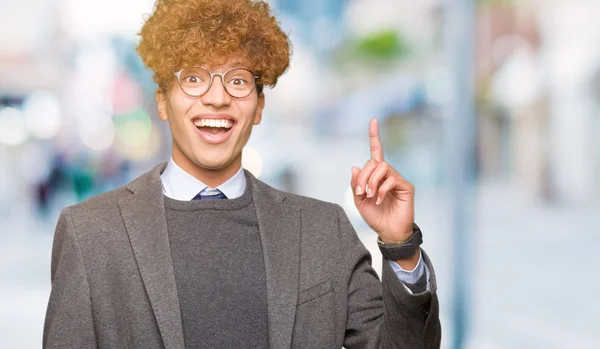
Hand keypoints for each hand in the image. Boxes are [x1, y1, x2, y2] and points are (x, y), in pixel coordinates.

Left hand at [350, 119, 414, 243]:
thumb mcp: (359, 201)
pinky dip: (381, 189)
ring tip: (370, 195)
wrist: (389, 232)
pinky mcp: (406, 186)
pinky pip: (391, 179)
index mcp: (376, 175)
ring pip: (382, 167)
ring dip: (371, 181)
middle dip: (363, 176)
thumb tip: (355, 167)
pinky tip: (379, 199)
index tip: (373, 120)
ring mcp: (397, 179)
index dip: (375, 136)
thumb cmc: (376, 217)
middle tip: (360, 192)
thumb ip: (356, 184)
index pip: (376, 152)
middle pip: (374, 162)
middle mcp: (388, 174)